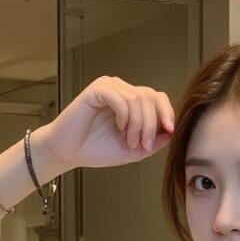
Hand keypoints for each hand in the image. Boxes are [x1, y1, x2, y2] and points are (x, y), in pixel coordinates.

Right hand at [39, 75, 174, 171]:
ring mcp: (110, 87)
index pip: (157, 97)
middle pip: (150, 97)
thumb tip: (171, 133)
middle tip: (142, 145)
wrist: (68, 153)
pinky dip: (124, 116)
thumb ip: (152, 142)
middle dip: (151, 125)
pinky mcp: (97, 89)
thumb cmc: (95, 150)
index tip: (170, 130)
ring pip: (137, 99)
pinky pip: (120, 98)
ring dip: (138, 125)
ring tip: (128, 142)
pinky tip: (119, 128)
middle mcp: (122, 90)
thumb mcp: (131, 151)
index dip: (166, 112)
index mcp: (131, 102)